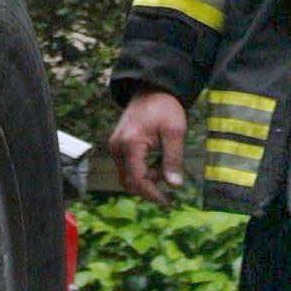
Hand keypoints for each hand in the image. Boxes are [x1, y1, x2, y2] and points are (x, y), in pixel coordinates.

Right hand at [109, 90, 187, 204]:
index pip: (137, 180)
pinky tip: (156, 159)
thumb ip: (173, 159)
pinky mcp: (117, 145)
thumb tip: (175, 185)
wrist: (151, 88)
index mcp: (130, 144)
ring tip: (163, 163)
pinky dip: (141, 170)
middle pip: (129, 182)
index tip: (167, 202)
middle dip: (149, 187)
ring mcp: (115, 146)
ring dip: (145, 178)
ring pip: (127, 176)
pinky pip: (127, 167)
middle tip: (168, 180)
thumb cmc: (164, 107)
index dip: (152, 194)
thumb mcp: (175, 132)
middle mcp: (117, 147)